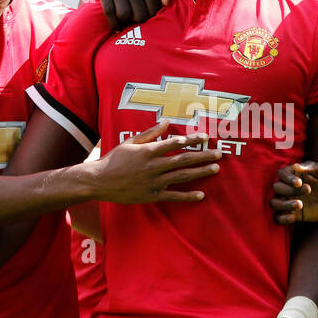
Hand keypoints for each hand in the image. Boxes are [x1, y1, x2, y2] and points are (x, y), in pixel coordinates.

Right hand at [91, 121, 221, 202]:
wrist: (99, 181)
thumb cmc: (114, 159)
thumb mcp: (130, 142)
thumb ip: (150, 133)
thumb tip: (166, 121)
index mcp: (148, 151)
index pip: (175, 143)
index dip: (192, 140)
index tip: (206, 137)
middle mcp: (153, 166)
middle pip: (183, 160)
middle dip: (202, 156)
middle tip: (219, 154)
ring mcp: (153, 182)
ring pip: (181, 176)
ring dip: (200, 173)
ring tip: (215, 169)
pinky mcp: (151, 195)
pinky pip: (172, 196)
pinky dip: (187, 196)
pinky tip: (201, 195)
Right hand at [95, 0, 175, 26]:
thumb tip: (166, 2)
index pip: (152, 9)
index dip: (152, 17)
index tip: (151, 16)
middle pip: (138, 14)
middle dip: (140, 21)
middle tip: (140, 19)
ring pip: (123, 14)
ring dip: (127, 22)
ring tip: (130, 20)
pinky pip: (109, 11)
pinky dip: (114, 23)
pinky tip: (118, 28)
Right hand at [270, 161, 317, 223]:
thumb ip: (312, 167)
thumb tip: (297, 166)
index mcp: (295, 174)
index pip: (282, 173)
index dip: (287, 178)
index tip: (299, 182)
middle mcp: (289, 187)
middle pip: (277, 187)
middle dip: (289, 189)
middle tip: (308, 190)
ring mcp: (290, 201)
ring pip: (275, 203)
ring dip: (284, 204)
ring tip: (300, 205)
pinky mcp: (294, 215)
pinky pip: (279, 218)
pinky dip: (282, 218)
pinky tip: (293, 216)